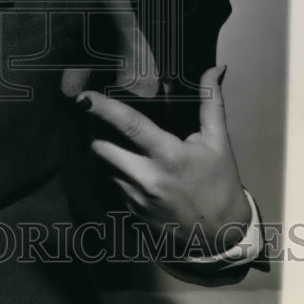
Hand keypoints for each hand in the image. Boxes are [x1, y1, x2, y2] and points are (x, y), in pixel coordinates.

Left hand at [79, 65, 250, 253]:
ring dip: (106, 153)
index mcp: (168, 155)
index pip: (129, 124)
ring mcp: (135, 198)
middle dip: (97, 132)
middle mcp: (146, 177)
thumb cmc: (220, 182)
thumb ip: (210, 102)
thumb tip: (214, 68)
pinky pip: (111, 185)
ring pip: (103, 166)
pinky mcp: (130, 212)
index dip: (103, 108)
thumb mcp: (218, 142)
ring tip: (118, 145)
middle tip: (98, 121)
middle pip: (101, 147)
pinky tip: (129, 168)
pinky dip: (114, 173)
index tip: (83, 96)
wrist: (220, 235)